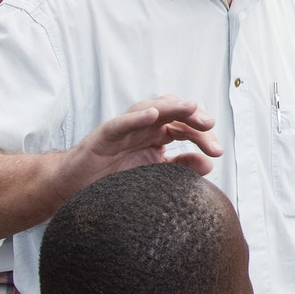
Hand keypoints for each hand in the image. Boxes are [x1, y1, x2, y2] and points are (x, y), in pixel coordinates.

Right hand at [64, 96, 219, 186]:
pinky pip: (121, 123)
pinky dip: (137, 117)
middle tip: (210, 126)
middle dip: (193, 118)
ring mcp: (125, 129)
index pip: (186, 128)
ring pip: (150, 109)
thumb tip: (208, 163)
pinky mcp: (104, 135)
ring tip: (191, 108)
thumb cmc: (114, 177)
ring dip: (172, 107)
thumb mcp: (154, 174)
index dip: (203, 136)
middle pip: (173, 113)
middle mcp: (143, 127)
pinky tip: (152, 115)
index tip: (217, 151)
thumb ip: (180, 168)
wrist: (77, 186)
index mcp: (157, 135)